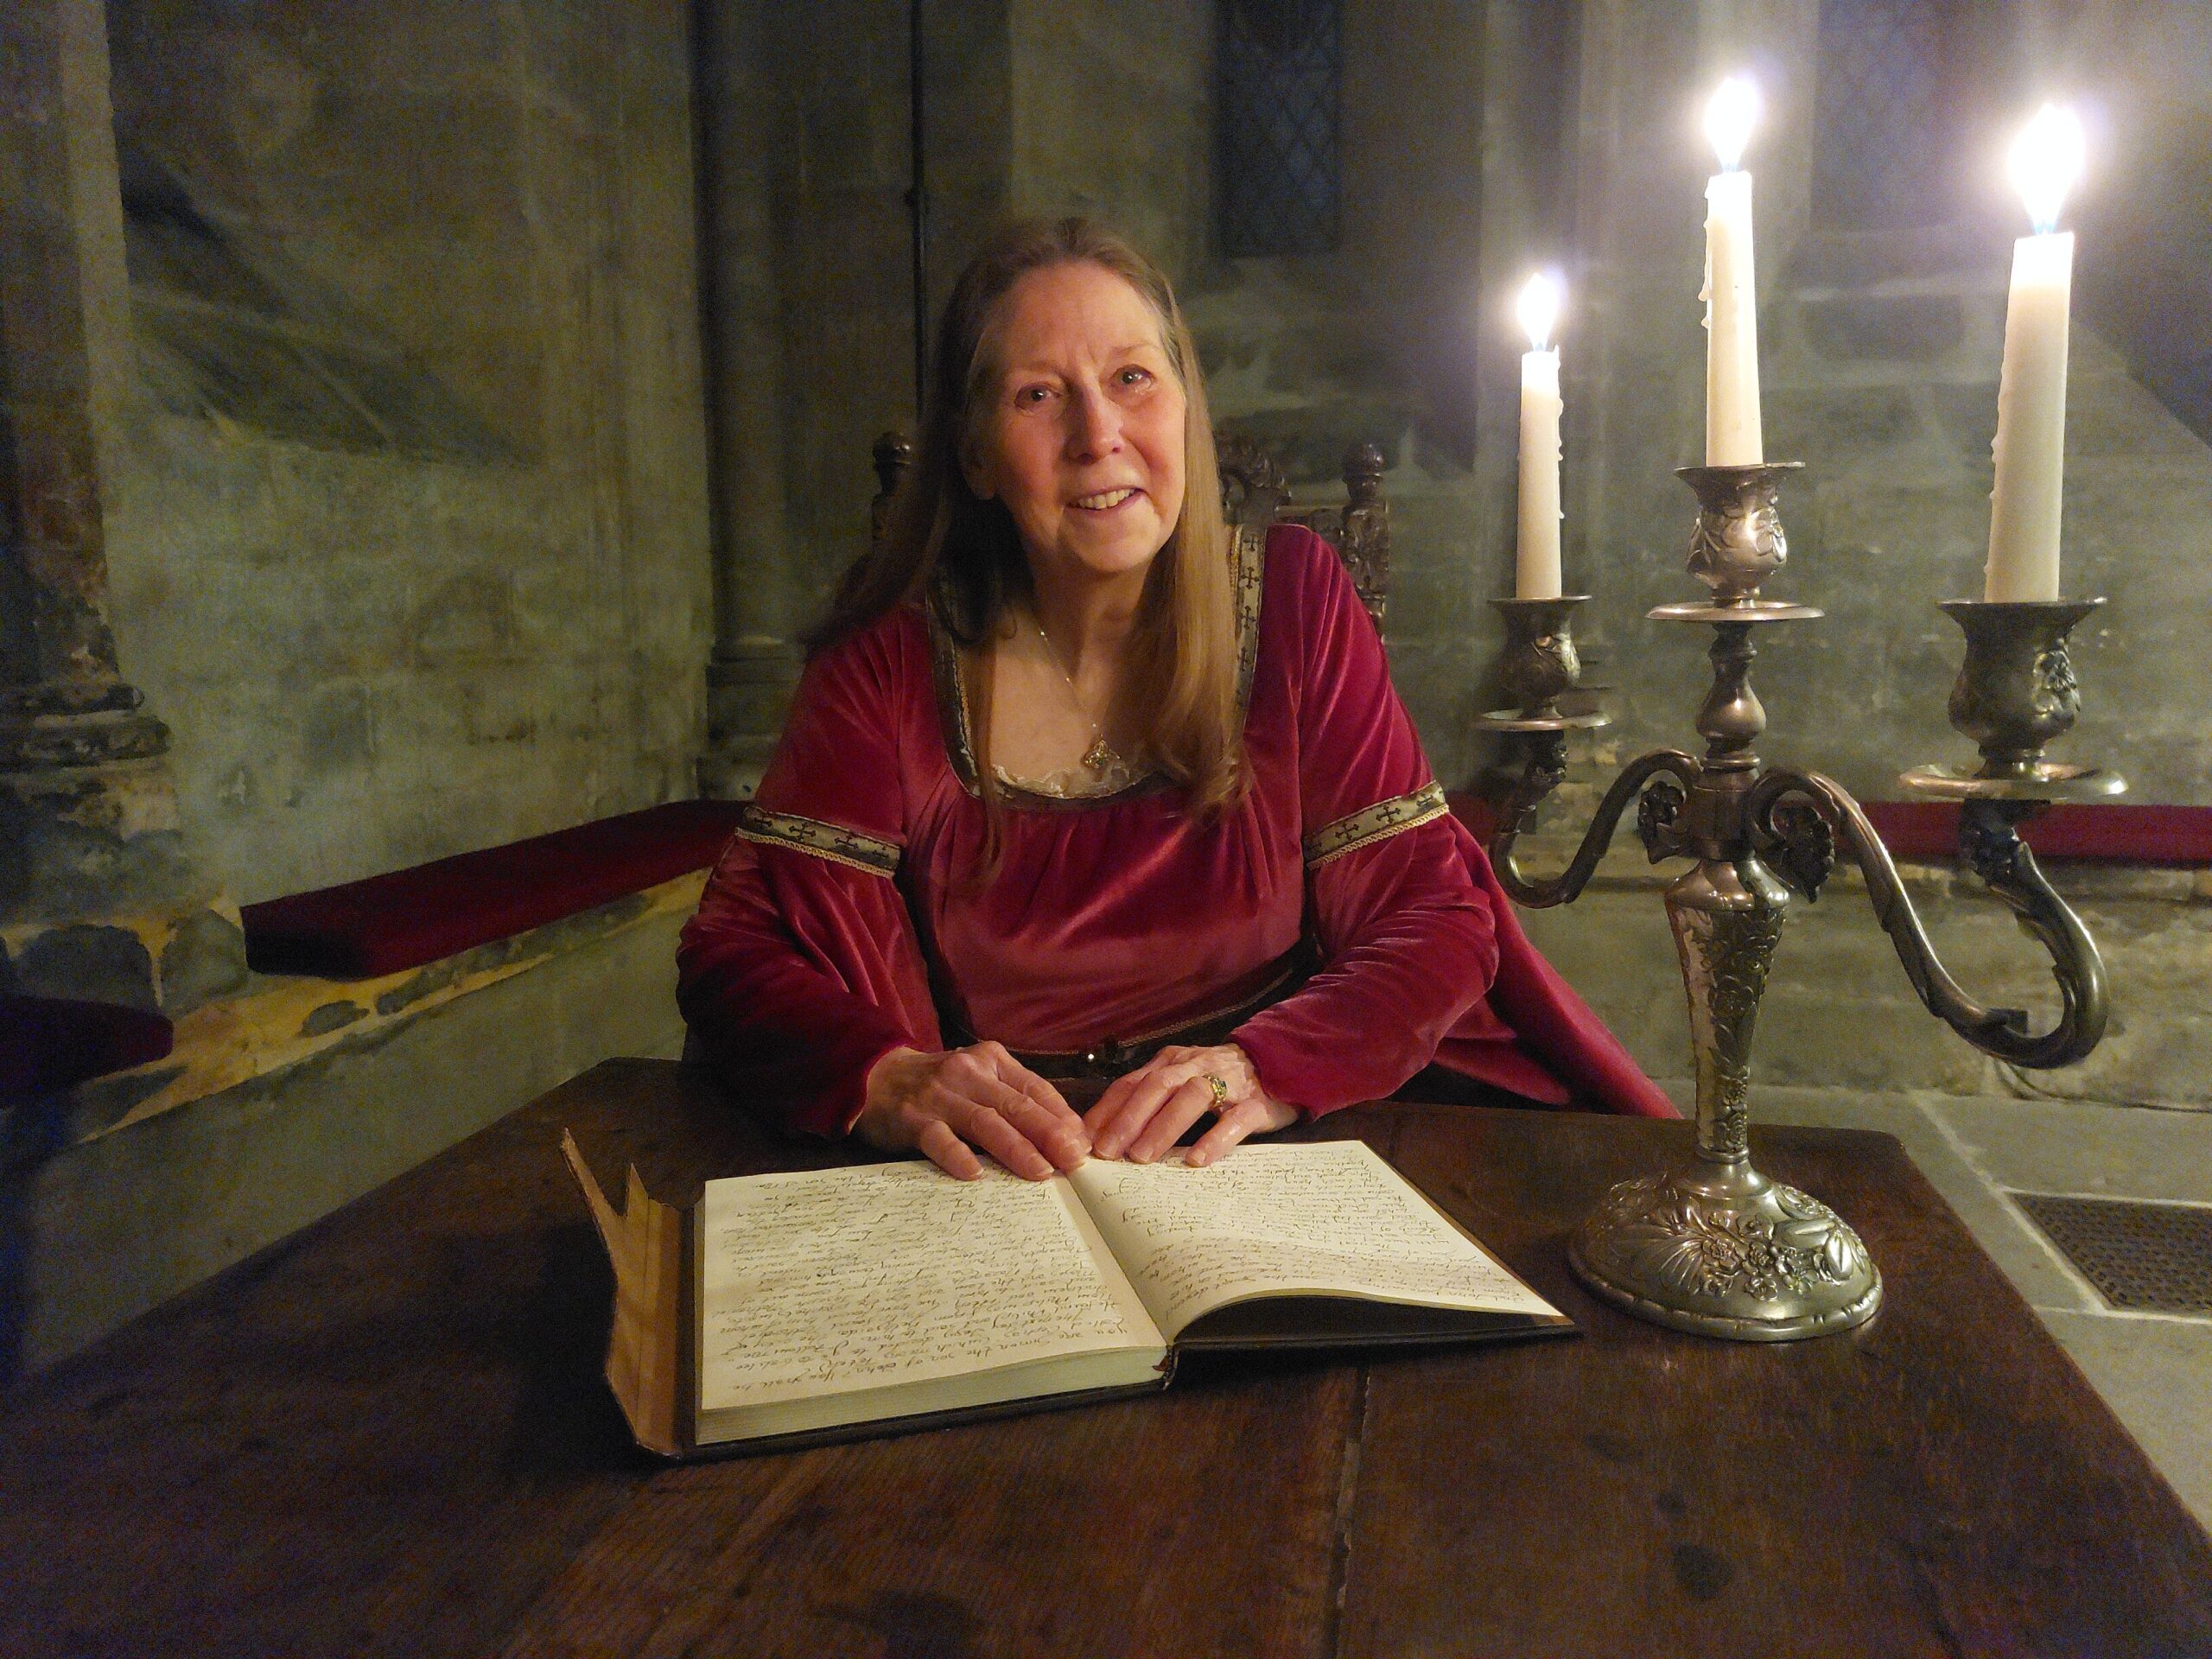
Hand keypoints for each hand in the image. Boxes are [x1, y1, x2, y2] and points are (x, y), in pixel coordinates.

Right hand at [857, 1042, 1090, 1180]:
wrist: (875, 1077)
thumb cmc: (940, 1086)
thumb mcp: (980, 1080)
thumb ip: (1016, 1100)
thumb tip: (1067, 1135)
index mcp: (992, 1061)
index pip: (1035, 1088)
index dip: (1062, 1116)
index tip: (1085, 1143)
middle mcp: (969, 1073)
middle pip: (1017, 1105)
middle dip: (1050, 1134)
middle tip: (1074, 1160)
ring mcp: (940, 1096)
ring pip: (985, 1121)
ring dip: (1016, 1148)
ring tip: (1041, 1171)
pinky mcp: (912, 1118)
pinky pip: (938, 1138)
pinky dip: (957, 1155)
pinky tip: (974, 1173)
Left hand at [1085, 1043, 1299, 1167]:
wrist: (1282, 1063)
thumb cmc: (1222, 1081)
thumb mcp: (1183, 1080)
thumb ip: (1151, 1099)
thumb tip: (1106, 1134)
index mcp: (1172, 1062)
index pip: (1132, 1083)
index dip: (1107, 1110)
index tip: (1084, 1139)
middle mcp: (1195, 1066)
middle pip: (1156, 1086)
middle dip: (1127, 1119)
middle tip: (1106, 1153)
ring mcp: (1228, 1082)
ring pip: (1191, 1097)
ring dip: (1163, 1128)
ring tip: (1141, 1158)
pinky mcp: (1256, 1103)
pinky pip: (1234, 1120)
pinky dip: (1214, 1139)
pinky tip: (1196, 1160)